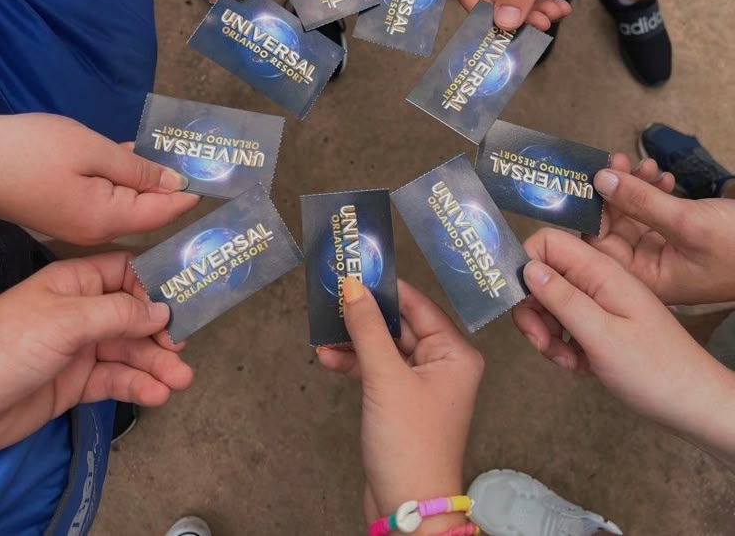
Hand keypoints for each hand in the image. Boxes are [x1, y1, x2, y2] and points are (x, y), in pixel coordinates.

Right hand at [0, 113, 199, 244]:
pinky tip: (135, 156)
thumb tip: (176, 182)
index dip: (188, 196)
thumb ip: (138, 170)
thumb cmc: (33, 152)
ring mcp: (81, 224)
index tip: (215, 180)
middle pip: (148, 212)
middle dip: (173, 189)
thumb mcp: (93, 152)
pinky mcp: (68, 212)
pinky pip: (108, 198)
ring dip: (149, 181)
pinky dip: (124, 179)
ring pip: (128, 203)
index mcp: (108, 219)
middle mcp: (98, 230)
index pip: (162, 213)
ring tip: (176, 156)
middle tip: (202, 164)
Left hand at [0, 252, 192, 447]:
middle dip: (161, 334)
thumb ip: (118, 314)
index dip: (154, 285)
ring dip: (156, 365)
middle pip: (134, 317)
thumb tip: (162, 311)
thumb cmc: (11, 345)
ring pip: (129, 352)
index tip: (181, 301)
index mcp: (76, 283)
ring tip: (180, 381)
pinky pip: (115, 380)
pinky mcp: (76, 384)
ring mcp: (80, 349)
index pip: (126, 273)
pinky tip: (156, 394)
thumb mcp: (66, 320)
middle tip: (182, 349)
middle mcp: (82, 312)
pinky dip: (138, 386)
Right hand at [318, 278, 482, 530]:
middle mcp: (443, 364)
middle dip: (365, 315)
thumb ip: (367, 328)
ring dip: (354, 341)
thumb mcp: (385, 377)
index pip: (418, 306)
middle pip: (400, 325)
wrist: (407, 509)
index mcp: (455, 353)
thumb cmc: (409, 442)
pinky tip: (327, 358)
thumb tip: (353, 285)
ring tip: (322, 330)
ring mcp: (422, 385)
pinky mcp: (401, 403)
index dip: (386, 288)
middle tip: (332, 295)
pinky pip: (378, 371)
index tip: (356, 269)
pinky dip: (355, 364)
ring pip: (385, 348)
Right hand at [458, 0, 637, 29]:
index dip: (484, 12)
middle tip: (534, 29)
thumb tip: (503, 21)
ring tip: (552, 17)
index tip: (504, 30)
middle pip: (496, 0)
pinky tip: (562, 7)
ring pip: (521, 2)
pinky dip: (549, 6)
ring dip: (534, 15)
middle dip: (513, 17)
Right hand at [512, 229, 734, 460]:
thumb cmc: (653, 370)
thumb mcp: (601, 335)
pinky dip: (564, 346)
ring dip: (547, 333)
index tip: (520, 301)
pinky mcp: (602, 327)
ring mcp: (601, 304)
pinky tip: (578, 366)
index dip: (526, 265)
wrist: (695, 405)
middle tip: (540, 342)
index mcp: (601, 271)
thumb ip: (562, 298)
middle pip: (544, 277)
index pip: (548, 242)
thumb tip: (528, 266)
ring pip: (552, 305)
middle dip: (533, 309)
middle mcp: (599, 281)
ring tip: (564, 360)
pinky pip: (568, 327)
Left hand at [589, 153, 734, 305]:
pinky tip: (664, 175)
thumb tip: (599, 180)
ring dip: (635, 186)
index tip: (590, 179)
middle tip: (618, 161)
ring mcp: (665, 251)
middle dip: (613, 192)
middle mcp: (650, 268)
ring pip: (632, 214)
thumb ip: (640, 202)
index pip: (598, 249)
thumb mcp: (688, 222)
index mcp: (646, 278)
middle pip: (612, 227)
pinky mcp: (679, 236)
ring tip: (648, 165)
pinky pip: (653, 211)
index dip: (592, 213)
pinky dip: (654, 191)